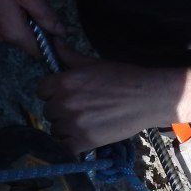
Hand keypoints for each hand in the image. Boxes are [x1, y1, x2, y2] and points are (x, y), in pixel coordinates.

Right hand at [0, 0, 65, 56]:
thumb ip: (46, 16)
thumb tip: (61, 33)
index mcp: (11, 32)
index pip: (37, 50)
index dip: (48, 41)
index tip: (52, 26)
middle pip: (22, 39)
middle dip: (30, 25)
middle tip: (27, 2)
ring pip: (8, 32)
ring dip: (14, 20)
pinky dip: (0, 17)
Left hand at [38, 53, 185, 153]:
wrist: (149, 98)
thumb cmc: (124, 78)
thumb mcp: (94, 63)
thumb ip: (69, 56)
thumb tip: (54, 43)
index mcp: (63, 81)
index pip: (42, 91)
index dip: (54, 94)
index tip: (68, 96)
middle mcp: (64, 102)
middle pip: (48, 112)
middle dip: (61, 112)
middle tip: (82, 110)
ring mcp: (73, 123)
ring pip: (56, 130)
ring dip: (67, 129)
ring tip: (87, 124)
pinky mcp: (84, 140)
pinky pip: (67, 147)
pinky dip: (75, 144)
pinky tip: (87, 137)